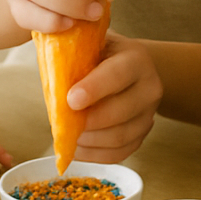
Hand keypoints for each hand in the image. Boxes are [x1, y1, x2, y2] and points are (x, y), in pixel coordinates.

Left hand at [65, 33, 161, 161]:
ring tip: (69, 136)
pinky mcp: (143, 134)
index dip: (94, 89)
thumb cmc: (102, 55)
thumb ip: (74, 55)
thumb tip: (50, 76)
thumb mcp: (90, 44)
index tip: (70, 100)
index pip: (117, 75)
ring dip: (90, 141)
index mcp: (135, 59)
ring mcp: (149, 113)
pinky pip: (121, 152)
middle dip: (89, 122)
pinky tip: (78, 148)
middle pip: (120, 112)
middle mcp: (149, 87)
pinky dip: (96, 155)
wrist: (130, 67)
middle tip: (64, 124)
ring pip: (121, 136)